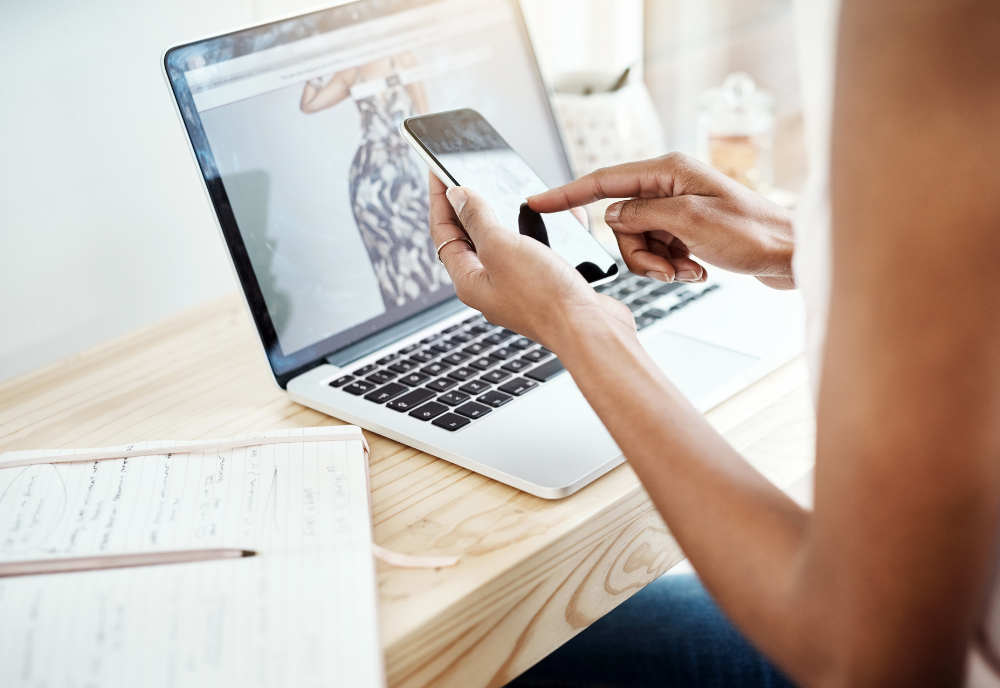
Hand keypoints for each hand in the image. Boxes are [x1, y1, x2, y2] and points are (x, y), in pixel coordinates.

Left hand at [427, 173, 633, 350]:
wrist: (590, 330)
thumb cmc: (545, 297)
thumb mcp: (501, 248)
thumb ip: (477, 219)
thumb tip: (457, 195)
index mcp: (470, 281)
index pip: (443, 232)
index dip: (439, 198)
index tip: (437, 169)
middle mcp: (490, 285)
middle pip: (471, 237)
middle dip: (471, 204)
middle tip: (468, 174)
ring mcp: (518, 286)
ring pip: (506, 242)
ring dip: (510, 214)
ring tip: (509, 189)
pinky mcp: (546, 285)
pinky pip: (537, 249)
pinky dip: (543, 228)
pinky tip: (554, 216)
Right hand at [528, 152, 795, 288]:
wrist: (789, 255)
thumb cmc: (753, 233)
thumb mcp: (689, 222)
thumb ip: (641, 215)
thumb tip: (610, 215)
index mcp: (667, 171)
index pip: (603, 181)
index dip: (567, 193)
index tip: (537, 202)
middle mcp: (669, 185)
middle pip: (620, 222)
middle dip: (638, 252)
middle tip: (668, 266)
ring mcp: (677, 209)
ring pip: (637, 242)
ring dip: (657, 264)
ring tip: (687, 270)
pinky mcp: (685, 230)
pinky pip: (657, 252)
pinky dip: (671, 267)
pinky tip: (696, 271)